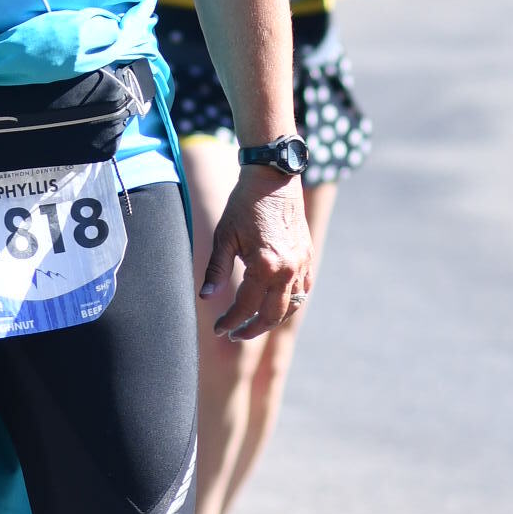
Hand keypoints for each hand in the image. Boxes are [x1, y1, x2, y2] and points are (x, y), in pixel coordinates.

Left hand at [200, 165, 310, 341]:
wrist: (273, 178)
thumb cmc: (244, 205)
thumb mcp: (224, 237)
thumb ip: (216, 270)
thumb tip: (205, 297)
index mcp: (265, 265)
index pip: (246, 307)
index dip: (230, 322)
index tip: (219, 329)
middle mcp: (287, 269)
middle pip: (272, 315)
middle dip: (252, 329)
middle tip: (235, 335)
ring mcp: (301, 264)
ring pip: (291, 307)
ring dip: (273, 319)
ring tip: (254, 323)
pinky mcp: (307, 257)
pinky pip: (303, 290)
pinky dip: (290, 302)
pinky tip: (275, 303)